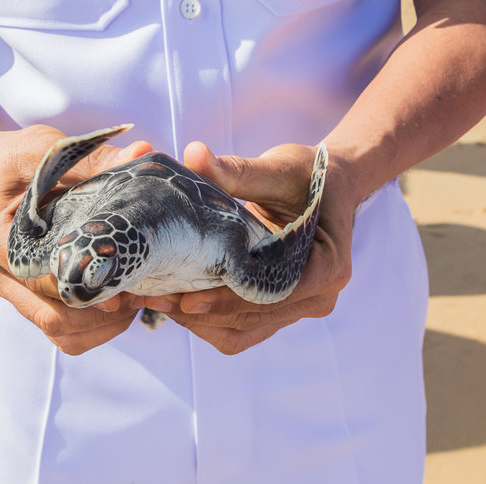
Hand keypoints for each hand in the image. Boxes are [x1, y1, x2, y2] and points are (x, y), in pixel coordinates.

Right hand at [0, 124, 152, 354]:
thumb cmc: (13, 158)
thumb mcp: (48, 150)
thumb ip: (93, 159)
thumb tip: (142, 153)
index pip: (42, 279)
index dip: (86, 287)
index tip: (126, 281)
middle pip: (52, 316)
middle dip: (101, 314)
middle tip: (142, 296)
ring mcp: (7, 287)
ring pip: (55, 330)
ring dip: (98, 327)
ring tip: (135, 305)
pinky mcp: (21, 293)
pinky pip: (56, 326)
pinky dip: (89, 325)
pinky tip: (118, 305)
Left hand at [144, 141, 358, 354]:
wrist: (330, 184)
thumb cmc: (307, 174)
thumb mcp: (277, 169)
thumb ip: (237, 170)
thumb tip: (193, 153)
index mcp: (328, 265)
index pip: (273, 292)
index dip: (229, 299)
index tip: (188, 299)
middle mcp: (319, 296)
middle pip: (254, 317)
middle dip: (203, 312)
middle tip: (155, 298)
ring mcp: (300, 307)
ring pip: (243, 331)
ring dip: (199, 322)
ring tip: (156, 301)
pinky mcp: (279, 310)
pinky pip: (240, 328)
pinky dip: (207, 320)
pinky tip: (172, 301)